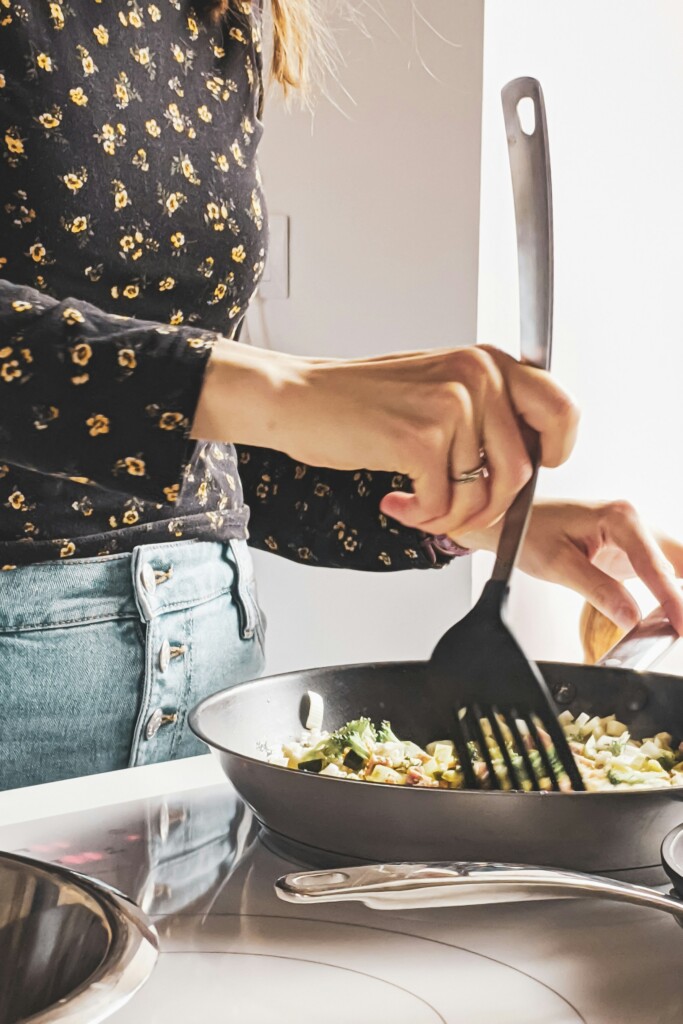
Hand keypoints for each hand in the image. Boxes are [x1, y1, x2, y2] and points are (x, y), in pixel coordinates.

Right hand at [192, 342, 578, 536]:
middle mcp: (477, 375)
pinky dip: (422, 516)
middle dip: (492, 507)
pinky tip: (399, 500)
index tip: (521, 474)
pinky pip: (444, 505)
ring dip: (452, 517)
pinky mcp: (420, 439)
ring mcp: (451, 406)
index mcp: (486, 361)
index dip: (554, 454)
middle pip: (523, 470)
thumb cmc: (361, 400)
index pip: (561, 410)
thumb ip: (485, 413)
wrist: (301, 398)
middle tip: (460, 512)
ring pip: (483, 495)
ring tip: (422, 507)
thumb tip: (526, 463)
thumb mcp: (437, 387)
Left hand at [454, 498, 682, 634]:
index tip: (681, 624)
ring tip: (675, 624)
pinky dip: (667, 590)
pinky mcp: (630, 547)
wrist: (509, 518)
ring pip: (673, 564)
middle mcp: (633, 520)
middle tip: (681, 627)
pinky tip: (667, 613)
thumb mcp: (558, 565)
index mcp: (620, 517)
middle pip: (676, 560)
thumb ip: (598, 590)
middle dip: (682, 595)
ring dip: (677, 593)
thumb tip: (632, 618)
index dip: (673, 599)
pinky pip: (660, 569)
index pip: (656, 566)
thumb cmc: (527, 530)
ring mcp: (634, 533)